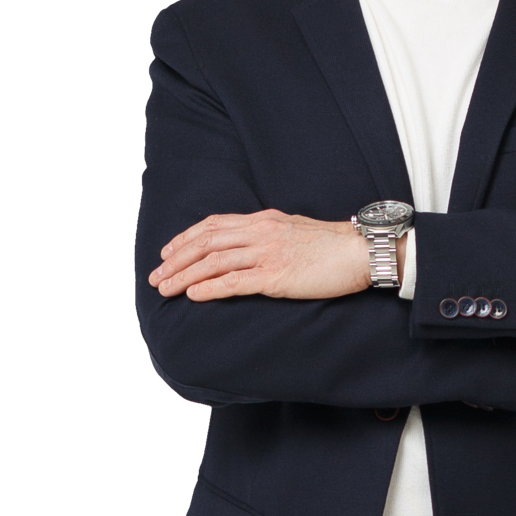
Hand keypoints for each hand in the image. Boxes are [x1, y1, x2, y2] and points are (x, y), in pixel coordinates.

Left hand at [149, 211, 380, 300]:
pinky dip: (210, 287)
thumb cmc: (332, 246)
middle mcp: (260, 232)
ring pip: (214, 261)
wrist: (359, 251)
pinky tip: (193, 294)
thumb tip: (249, 247)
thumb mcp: (293, 230)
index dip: (186, 237)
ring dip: (184, 275)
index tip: (168, 251)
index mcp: (262, 220)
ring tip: (166, 288)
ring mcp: (267, 253)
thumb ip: (268, 235)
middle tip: (157, 275)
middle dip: (176, 259)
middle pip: (206, 241)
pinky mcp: (276, 275)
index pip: (214, 224)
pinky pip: (234, 281)